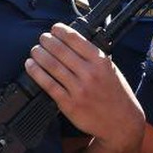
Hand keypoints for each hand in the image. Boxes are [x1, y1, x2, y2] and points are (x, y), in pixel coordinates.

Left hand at [25, 23, 143, 149]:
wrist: (121, 123)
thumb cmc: (115, 94)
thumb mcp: (111, 70)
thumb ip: (93, 57)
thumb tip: (70, 40)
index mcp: (101, 62)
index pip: (75, 39)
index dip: (60, 31)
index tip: (54, 29)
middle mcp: (90, 73)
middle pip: (60, 50)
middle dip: (46, 41)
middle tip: (42, 39)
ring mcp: (79, 89)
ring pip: (51, 65)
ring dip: (38, 54)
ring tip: (35, 50)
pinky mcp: (69, 103)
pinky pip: (48, 84)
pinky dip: (36, 72)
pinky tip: (30, 65)